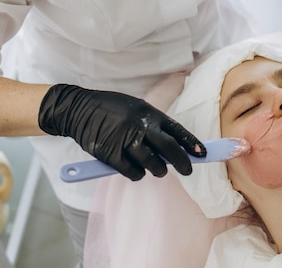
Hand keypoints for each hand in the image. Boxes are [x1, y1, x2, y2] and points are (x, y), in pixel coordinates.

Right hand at [38, 84, 205, 180]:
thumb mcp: (135, 108)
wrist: (78, 109)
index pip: (177, 131)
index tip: (203, 153)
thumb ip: (153, 125)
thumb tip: (174, 146)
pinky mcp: (111, 155)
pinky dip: (137, 174)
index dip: (192, 144)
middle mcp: (140, 126)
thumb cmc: (110, 109)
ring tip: (156, 169)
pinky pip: (133, 173)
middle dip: (183, 163)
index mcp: (148, 113)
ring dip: (158, 170)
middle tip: (188, 171)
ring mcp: (125, 141)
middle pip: (170, 150)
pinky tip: (134, 168)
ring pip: (153, 165)